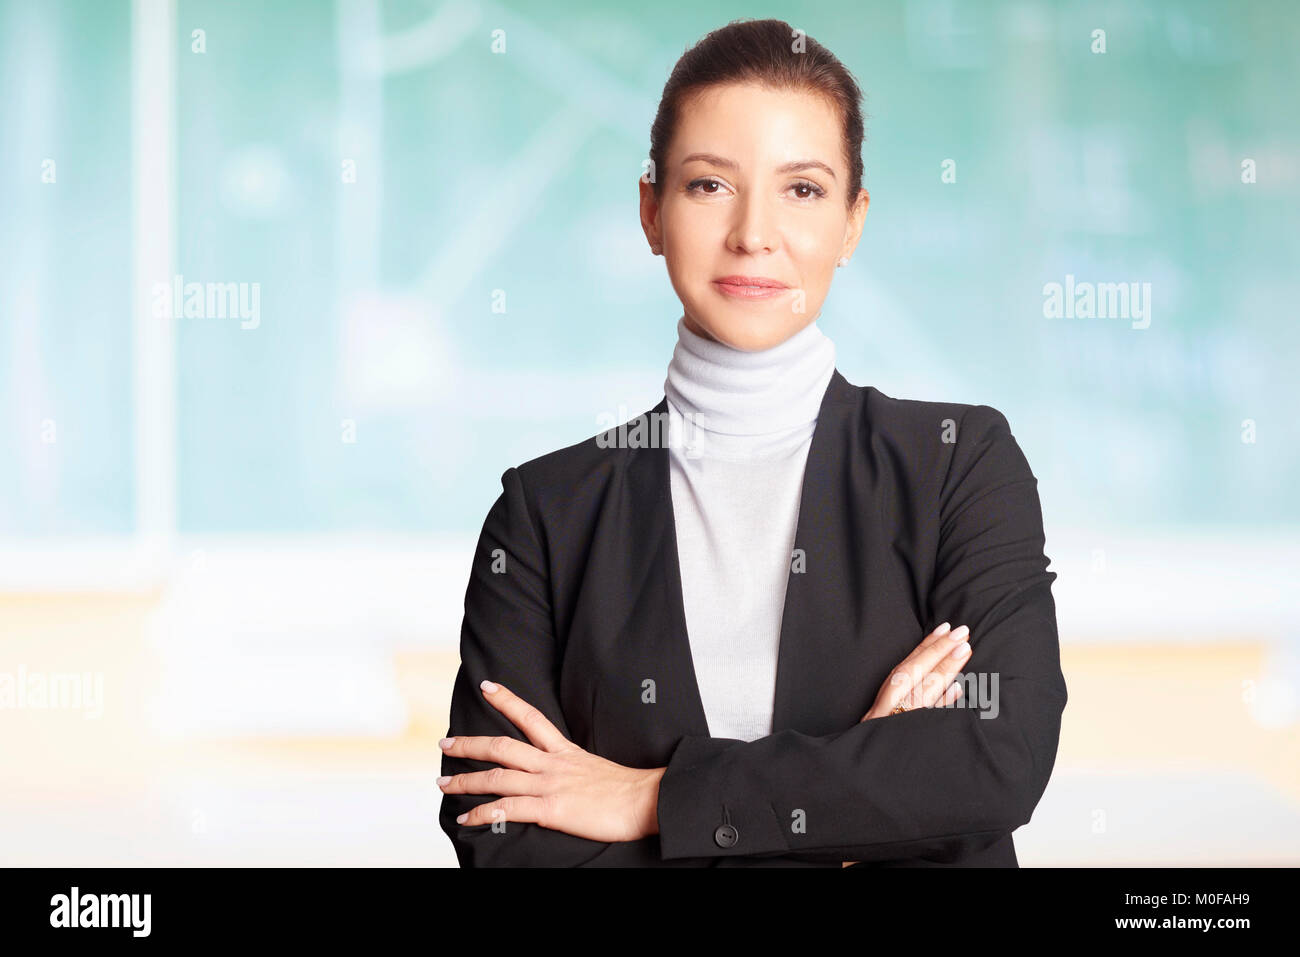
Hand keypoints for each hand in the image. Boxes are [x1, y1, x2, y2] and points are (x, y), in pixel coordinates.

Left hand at [438, 679, 665, 842]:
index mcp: (565, 751)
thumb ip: (575, 768)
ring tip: (443, 783)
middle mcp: (552, 764)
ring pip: (497, 777)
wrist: (646, 800)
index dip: (507, 700)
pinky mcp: (551, 809)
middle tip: (445, 742)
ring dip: (466, 780)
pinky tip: (466, 819)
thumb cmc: (629, 789)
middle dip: (470, 743)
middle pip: (502, 746)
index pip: (531, 718)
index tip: (487, 687)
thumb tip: (565, 774)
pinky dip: (482, 814)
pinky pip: (507, 810)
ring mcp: (550, 785)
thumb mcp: (597, 767)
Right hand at [842, 622, 970, 867]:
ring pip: (918, 696)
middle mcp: (884, 719)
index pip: (903, 671)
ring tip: (965, 650)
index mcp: (878, 712)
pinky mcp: (899, 750)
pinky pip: (923, 725)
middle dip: (937, 653)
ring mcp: (892, 732)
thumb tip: (953, 691)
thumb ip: (911, 712)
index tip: (944, 629)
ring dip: (942, 671)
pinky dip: (939, 707)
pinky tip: (958, 692)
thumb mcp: (884, 733)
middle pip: (911, 678)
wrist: (838, 807)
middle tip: (963, 632)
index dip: (924, 649)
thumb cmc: (867, 764)